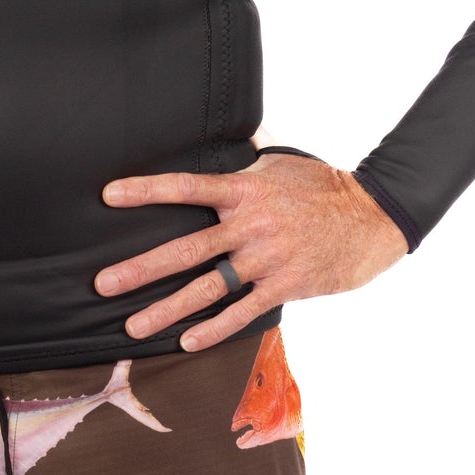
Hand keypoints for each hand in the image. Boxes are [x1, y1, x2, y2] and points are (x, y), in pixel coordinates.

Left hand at [95, 152, 408, 351]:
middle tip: (103, 283)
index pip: (186, 187)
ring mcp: (266, 259)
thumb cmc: (322, 185)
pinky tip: (186, 342)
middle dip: (140, 268)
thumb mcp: (281, 161)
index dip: (146, 190)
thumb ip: (246, 157)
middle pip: (186, 249)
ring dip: (166, 309)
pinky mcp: (284, 286)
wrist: (370, 218)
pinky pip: (242, 311)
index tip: (109, 196)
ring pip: (207, 287)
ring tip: (132, 325)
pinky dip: (213, 329)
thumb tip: (226, 132)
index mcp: (244, 189)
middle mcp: (249, 225)